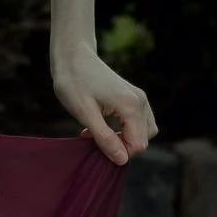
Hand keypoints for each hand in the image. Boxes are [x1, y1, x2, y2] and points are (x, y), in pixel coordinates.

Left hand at [53, 40, 155, 166]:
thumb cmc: (74, 82)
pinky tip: (102, 124)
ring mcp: (140, 98)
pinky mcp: (134, 97)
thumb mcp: (85, 114)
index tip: (94, 143)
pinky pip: (138, 123)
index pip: (137, 145)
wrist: (72, 56)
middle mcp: (141, 101)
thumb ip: (104, 138)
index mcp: (131, 106)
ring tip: (98, 132)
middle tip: (93, 137)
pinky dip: (124, 130)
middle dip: (120, 146)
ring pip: (144, 133)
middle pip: (142, 141)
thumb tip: (122, 160)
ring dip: (123, 139)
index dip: (118, 153)